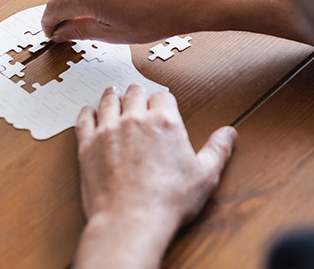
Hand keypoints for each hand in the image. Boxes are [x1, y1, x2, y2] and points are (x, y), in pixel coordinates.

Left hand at [73, 84, 236, 268]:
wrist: (131, 221)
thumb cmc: (168, 201)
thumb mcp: (205, 175)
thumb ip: (218, 149)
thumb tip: (229, 133)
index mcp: (165, 122)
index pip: (163, 97)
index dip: (163, 100)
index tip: (161, 105)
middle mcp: (135, 119)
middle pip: (135, 93)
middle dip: (138, 93)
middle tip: (137, 95)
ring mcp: (109, 130)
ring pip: (109, 101)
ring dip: (113, 95)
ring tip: (114, 92)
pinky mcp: (88, 144)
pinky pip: (84, 119)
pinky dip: (87, 112)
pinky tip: (89, 110)